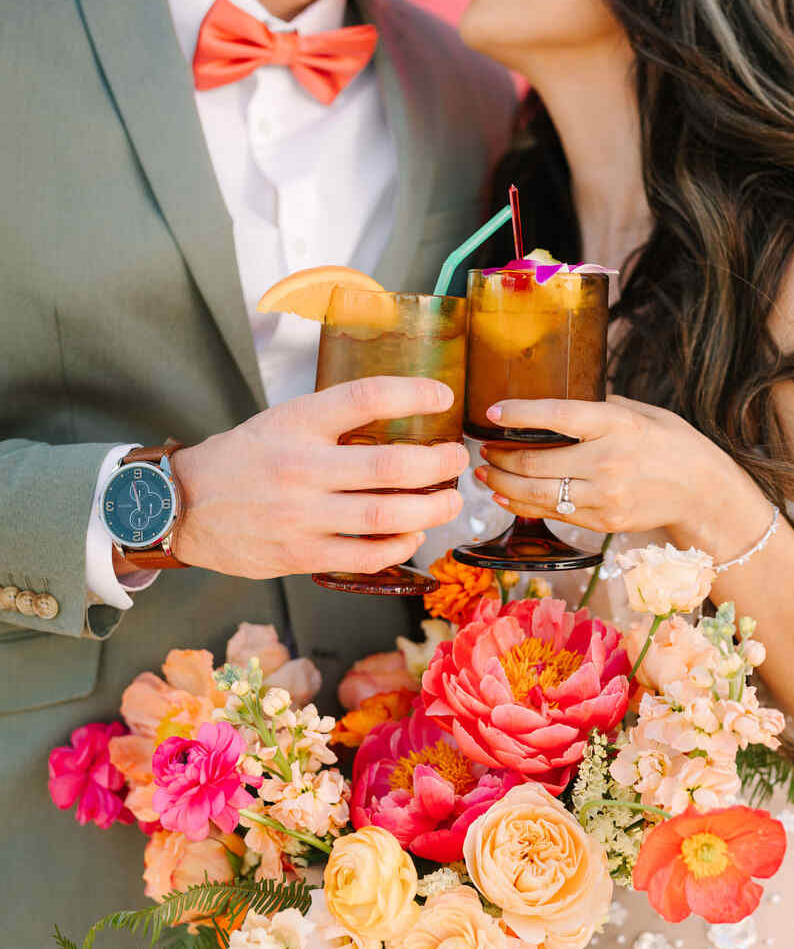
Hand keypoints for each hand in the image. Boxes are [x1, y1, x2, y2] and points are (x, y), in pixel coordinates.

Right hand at [169, 376, 468, 577]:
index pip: (366, 397)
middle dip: (439, 463)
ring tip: (450, 501)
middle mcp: (300, 467)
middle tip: (457, 460)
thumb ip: (331, 421)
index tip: (443, 396)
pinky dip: (399, 546)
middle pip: (392, 464)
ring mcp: (300, 515)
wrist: (181, 505)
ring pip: (387, 515)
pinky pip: (365, 554)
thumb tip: (400, 419)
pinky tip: (412, 535)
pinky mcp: (298, 555)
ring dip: (432, 509)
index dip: (413, 393)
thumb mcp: (280, 421)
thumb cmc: (242, 460)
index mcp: (296, 422)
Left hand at [475, 395, 756, 539]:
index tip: (491, 412)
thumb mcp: (642, 412)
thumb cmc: (672, 444)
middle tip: (482, 450)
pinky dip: (523, 505)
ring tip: (484, 475)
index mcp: (615, 424)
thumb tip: (559, 406)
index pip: (556, 415)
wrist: (703, 492)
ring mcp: (603, 496)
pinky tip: (506, 496)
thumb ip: (600, 408)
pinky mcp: (601, 521)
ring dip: (501, 485)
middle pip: (534, 462)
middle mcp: (606, 461)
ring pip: (536, 493)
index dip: (518, 414)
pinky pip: (552, 514)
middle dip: (498, 458)